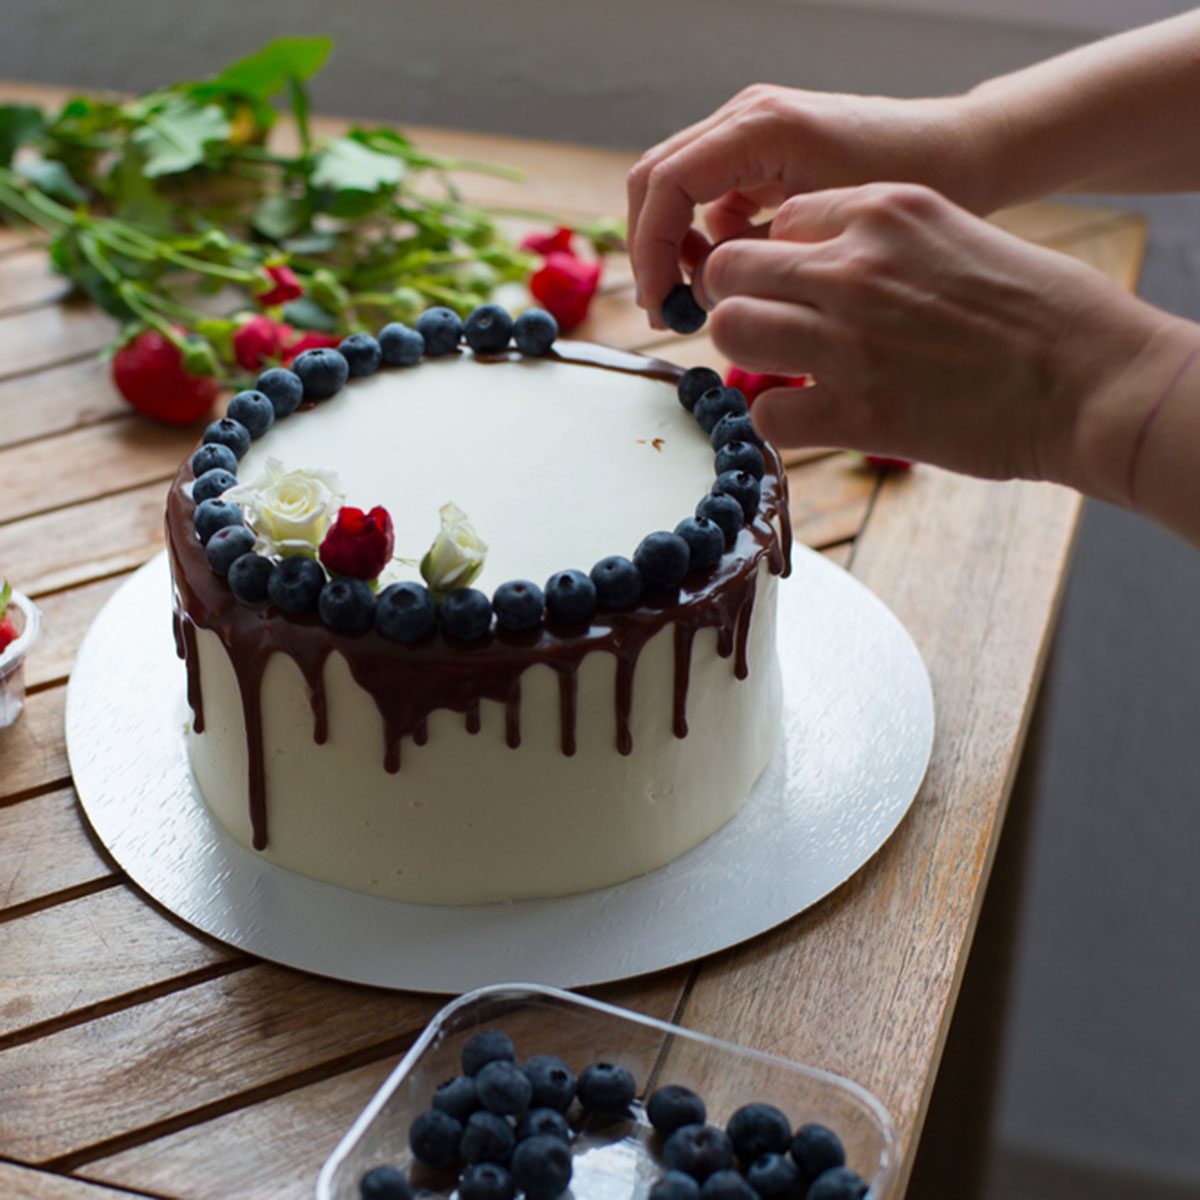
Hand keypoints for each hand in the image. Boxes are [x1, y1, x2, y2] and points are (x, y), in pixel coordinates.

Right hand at [626, 85, 983, 325]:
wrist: (962, 151)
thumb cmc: (912, 187)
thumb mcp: (828, 231)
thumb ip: (756, 256)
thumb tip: (702, 290)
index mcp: (760, 127)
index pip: (666, 184)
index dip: (653, 250)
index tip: (663, 304)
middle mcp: (746, 116)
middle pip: (655, 179)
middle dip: (652, 248)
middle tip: (667, 311)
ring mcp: (751, 128)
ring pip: (674, 185)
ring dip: (674, 243)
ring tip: (697, 298)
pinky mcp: (763, 149)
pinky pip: (709, 192)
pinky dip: (704, 235)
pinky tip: (732, 273)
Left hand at [699, 182, 1180, 493]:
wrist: (1091, 380)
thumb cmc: (1042, 311)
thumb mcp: (959, 233)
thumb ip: (884, 241)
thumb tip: (825, 267)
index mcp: (883, 210)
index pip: (780, 219)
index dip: (779, 258)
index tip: (793, 287)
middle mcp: (853, 267)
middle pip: (731, 266)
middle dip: (737, 297)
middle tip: (764, 327)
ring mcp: (847, 341)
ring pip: (729, 328)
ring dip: (744, 351)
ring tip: (779, 368)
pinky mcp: (855, 412)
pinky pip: (766, 410)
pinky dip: (777, 419)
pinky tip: (809, 417)